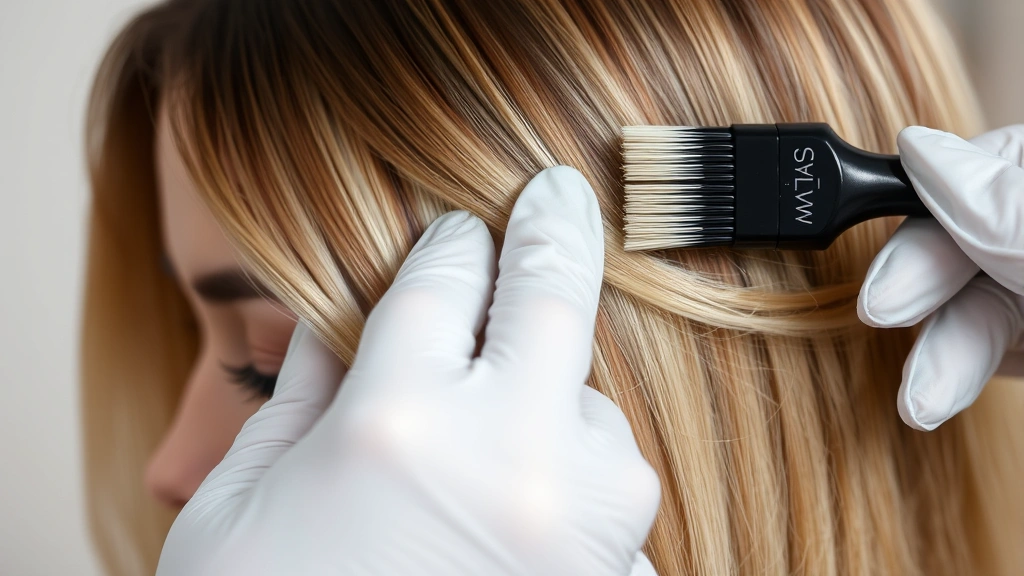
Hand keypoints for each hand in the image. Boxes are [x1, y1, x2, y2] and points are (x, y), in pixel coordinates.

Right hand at [157, 166, 661, 575]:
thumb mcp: (238, 510)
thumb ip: (299, 401)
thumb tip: (338, 324)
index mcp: (395, 426)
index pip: (441, 280)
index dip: (448, 241)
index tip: (458, 227)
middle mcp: (505, 460)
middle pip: (551, 301)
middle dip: (552, 235)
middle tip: (558, 196)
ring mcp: (578, 529)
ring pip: (596, 412)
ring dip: (555, 403)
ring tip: (500, 442)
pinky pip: (607, 503)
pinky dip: (567, 492)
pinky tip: (520, 520)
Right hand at [858, 125, 1023, 430]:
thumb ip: (1005, 205)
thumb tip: (920, 150)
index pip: (973, 172)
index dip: (921, 211)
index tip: (890, 260)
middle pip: (956, 243)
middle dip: (921, 290)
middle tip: (881, 313)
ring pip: (962, 306)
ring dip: (934, 353)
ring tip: (919, 399)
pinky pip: (978, 352)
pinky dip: (949, 375)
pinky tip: (930, 397)